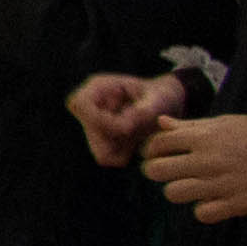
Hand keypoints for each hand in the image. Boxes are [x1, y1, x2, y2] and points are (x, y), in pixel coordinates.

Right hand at [74, 71, 188, 168]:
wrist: (166, 105)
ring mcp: (91, 124)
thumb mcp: (159, 99)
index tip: (127, 128)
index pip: (80, 104)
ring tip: (141, 138)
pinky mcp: (99, 140)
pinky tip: (136, 144)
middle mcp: (89, 105)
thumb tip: (124, 126)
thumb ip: (143, 110)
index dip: (99, 119)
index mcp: (98, 87)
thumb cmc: (162, 96)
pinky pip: (106, 158)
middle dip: (115, 138)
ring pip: (98, 149)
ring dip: (121, 148)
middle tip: (139, 135)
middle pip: (89, 130)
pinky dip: (123, 155)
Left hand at [144, 114, 246, 223]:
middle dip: (156, 170)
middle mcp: (208, 160)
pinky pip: (201, 214)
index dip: (151, 149)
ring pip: (173, 194)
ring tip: (191, 185)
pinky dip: (203, 209)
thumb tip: (161, 123)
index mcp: (204, 137)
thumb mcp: (227, 122)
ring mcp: (221, 184)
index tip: (158, 153)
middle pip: (157, 171)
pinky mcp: (236, 204)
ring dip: (177, 190)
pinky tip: (212, 200)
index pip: (157, 144)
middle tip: (167, 171)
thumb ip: (191, 126)